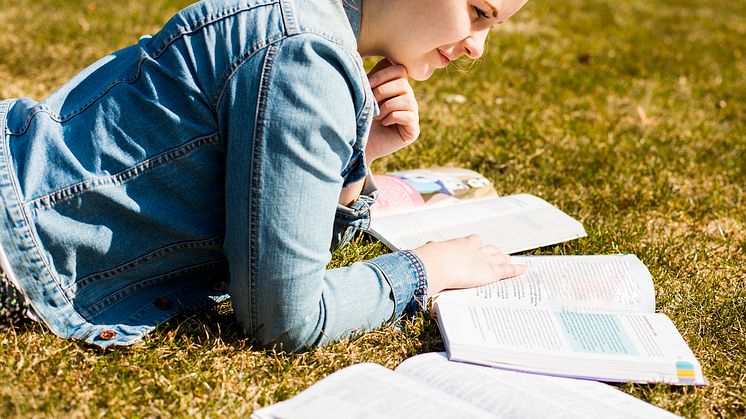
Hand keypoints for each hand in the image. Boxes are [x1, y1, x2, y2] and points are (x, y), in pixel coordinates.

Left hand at [365, 59, 419, 163]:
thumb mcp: (361, 93)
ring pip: (406, 99)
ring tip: (376, 116)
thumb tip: (359, 55)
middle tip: (371, 103)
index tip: (366, 84)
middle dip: (382, 91)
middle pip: (403, 83)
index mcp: (396, 86)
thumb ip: (367, 76)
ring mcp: (412, 114)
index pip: (399, 69)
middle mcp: (408, 98)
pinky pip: (409, 116)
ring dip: (386, 106)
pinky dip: (392, 117)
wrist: (357, 143)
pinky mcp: (413, 130)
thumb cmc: (357, 117)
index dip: (382, 74)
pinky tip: (384, 123)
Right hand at [412, 235, 527, 294]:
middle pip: (490, 249)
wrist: (436, 265)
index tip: (478, 246)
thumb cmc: (430, 259)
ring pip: (500, 258)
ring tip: (509, 261)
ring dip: (505, 260)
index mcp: (462, 243)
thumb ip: (433, 248)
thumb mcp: (431, 250)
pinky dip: (516, 270)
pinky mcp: (491, 271)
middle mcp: (476, 249)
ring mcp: (485, 259)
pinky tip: (524, 269)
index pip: (475, 240)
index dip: (478, 245)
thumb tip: (428, 245)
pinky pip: (508, 270)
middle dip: (495, 252)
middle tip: (499, 255)